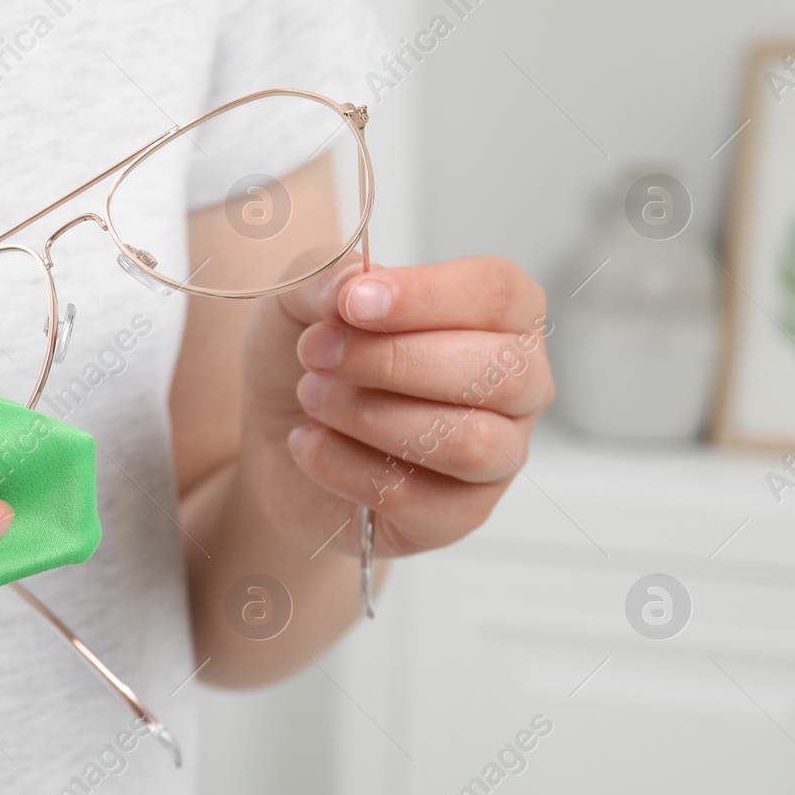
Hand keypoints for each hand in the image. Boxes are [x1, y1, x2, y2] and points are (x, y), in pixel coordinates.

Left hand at [240, 255, 552, 557]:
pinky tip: (307, 444)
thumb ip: (327, 279)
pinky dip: (346, 468)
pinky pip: (419, 498)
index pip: (497, 293)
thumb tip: (351, 287)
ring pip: (468, 442)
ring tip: (311, 397)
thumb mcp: (302, 300)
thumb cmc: (313, 359)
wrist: (278, 438)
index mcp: (499, 314)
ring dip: (371, 416)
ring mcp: (498, 455)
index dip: (427, 296)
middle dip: (392, 360)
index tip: (356, 303)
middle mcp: (516, 384)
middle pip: (496, 371)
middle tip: (315, 353)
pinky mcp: (460, 515)